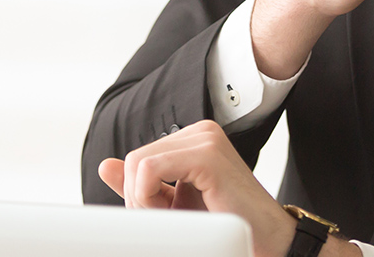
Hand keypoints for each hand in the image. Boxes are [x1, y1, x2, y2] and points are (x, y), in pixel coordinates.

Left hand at [98, 120, 296, 256]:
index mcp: (193, 138)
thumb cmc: (227, 224)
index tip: (162, 216)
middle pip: (134, 159)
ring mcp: (206, 139)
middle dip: (139, 198)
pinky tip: (177, 213)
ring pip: (138, 163)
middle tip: (166, 221)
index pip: (138, 158)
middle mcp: (201, 131)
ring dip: (145, 200)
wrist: (268, 242)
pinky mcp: (207, 154)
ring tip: (174, 219)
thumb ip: (142, 184)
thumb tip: (105, 165)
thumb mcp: (175, 204)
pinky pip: (149, 169)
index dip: (138, 194)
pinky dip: (149, 197)